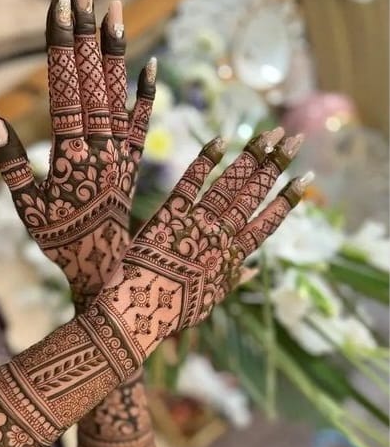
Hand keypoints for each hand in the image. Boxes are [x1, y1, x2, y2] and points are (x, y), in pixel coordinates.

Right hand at [0, 0, 155, 310]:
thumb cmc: (59, 243)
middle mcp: (99, 148)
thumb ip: (10, 163)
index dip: (62, 46)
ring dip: (114, 53)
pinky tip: (151, 68)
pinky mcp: (132, 167)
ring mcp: (119, 156)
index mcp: (70, 154)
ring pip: (117, 95)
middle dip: (84, 35)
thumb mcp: (27, 208)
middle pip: (91, 82)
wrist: (102, 271)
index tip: (59, 6)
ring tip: (114, 10)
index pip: (65, 88)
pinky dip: (146, 98)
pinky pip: (141, 127)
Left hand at [87, 130, 310, 360]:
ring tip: (270, 134)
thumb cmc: (175, 311)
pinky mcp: (169, 214)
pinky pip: (190, 183)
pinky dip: (205, 161)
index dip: (287, 201)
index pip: (267, 224)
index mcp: (232, 258)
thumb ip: (233, 281)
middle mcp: (220, 236)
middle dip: (276, 166)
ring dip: (251, 156)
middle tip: (294, 140)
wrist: (140, 311)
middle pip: (253, 195)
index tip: (306, 180)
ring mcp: (196, 223)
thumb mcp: (210, 302)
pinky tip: (220, 140)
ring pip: (230, 184)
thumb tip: (254, 270)